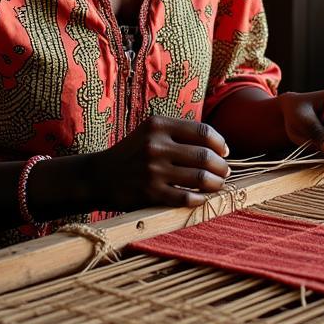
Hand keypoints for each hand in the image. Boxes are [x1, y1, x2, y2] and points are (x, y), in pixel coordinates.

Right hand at [91, 115, 229, 209]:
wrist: (99, 175)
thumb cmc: (134, 152)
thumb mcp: (152, 131)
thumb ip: (181, 133)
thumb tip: (219, 146)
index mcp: (159, 125)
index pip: (203, 132)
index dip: (220, 143)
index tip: (224, 152)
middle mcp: (156, 146)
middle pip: (205, 156)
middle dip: (221, 166)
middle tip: (224, 172)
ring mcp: (152, 170)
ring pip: (200, 178)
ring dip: (216, 183)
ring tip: (218, 185)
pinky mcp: (150, 193)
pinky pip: (185, 197)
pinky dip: (199, 198)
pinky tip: (202, 198)